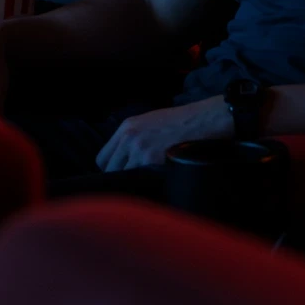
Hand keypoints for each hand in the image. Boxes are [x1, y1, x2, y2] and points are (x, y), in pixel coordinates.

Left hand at [96, 96, 232, 171]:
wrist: (202, 120)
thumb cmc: (180, 122)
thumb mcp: (150, 122)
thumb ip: (132, 138)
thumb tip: (123, 161)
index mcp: (126, 127)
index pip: (102, 158)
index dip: (111, 169)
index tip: (121, 173)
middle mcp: (128, 138)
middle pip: (109, 170)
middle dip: (120, 177)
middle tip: (135, 180)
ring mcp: (139, 150)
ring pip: (122, 178)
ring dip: (133, 182)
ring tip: (147, 182)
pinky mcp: (151, 161)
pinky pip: (138, 181)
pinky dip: (145, 184)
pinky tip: (155, 181)